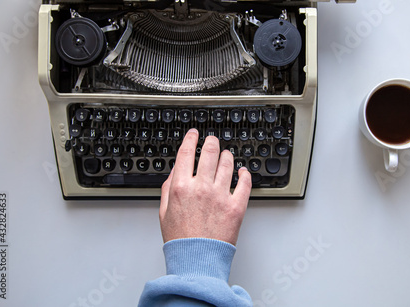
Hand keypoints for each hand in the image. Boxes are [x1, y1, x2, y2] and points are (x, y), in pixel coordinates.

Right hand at [159, 129, 251, 245]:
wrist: (197, 260)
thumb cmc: (180, 240)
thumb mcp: (164, 211)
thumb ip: (168, 187)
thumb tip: (177, 170)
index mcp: (181, 188)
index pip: (187, 153)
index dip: (191, 139)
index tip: (194, 134)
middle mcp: (201, 188)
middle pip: (210, 153)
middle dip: (211, 142)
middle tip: (212, 140)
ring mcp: (220, 196)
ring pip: (228, 164)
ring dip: (227, 156)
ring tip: (227, 155)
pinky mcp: (236, 206)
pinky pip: (245, 183)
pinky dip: (245, 174)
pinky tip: (243, 171)